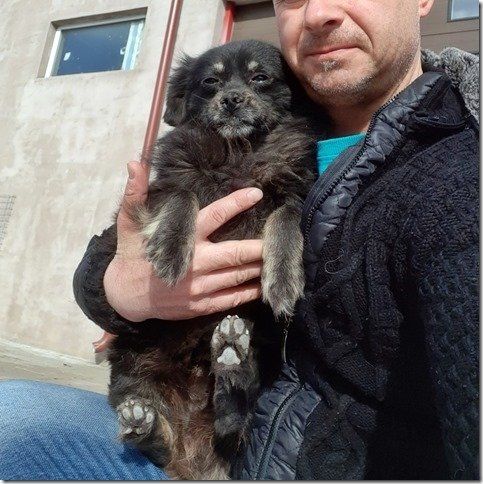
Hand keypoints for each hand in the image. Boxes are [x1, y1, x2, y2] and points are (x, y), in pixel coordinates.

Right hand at [104, 160, 263, 322]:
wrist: (124, 296)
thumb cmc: (132, 255)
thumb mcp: (129, 223)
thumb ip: (135, 194)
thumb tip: (134, 164)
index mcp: (182, 240)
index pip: (214, 216)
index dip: (236, 203)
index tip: (256, 194)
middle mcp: (194, 264)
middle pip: (236, 253)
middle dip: (260, 246)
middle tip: (279, 238)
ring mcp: (199, 287)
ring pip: (238, 276)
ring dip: (259, 267)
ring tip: (277, 259)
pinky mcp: (200, 305)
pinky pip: (232, 298)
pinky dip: (250, 291)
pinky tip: (263, 285)